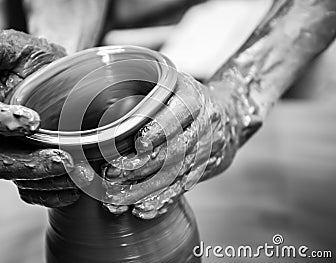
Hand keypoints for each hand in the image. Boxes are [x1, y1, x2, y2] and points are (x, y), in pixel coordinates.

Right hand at [0, 30, 93, 206]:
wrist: (65, 77)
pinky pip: (38, 194)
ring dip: (51, 181)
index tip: (33, 121)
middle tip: (64, 160)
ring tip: (80, 172)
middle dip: (31, 165)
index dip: (4, 123)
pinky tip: (76, 189)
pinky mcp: (35, 174)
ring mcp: (18, 158)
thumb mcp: (20, 48)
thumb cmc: (39, 62)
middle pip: (2, 162)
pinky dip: (57, 195)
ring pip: (23, 182)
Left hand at [102, 72, 237, 218]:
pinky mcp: (203, 170)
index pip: (176, 116)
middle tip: (111, 174)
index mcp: (193, 98)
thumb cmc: (188, 97)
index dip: (158, 131)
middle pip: (174, 150)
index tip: (138, 145)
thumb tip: (109, 100)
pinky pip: (182, 187)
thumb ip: (149, 89)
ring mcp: (206, 151)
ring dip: (146, 189)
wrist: (230, 115)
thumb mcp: (173, 81)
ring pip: (176, 174)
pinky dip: (161, 201)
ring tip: (118, 198)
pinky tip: (142, 210)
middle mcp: (203, 126)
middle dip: (142, 166)